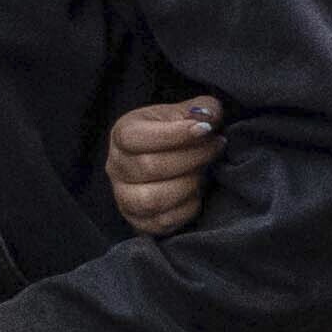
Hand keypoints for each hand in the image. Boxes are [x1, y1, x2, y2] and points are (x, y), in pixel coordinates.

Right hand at [100, 95, 224, 237]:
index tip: (205, 130)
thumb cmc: (178, 136)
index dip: (174, 134)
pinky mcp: (139, 222)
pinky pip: (163, 222)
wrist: (173, 163)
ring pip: (152, 199)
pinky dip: (188, 208)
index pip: (136, 137)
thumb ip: (203, 109)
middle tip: (215, 147)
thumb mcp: (187, 114)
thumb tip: (207, 117)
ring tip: (204, 172)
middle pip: (149, 167)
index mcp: (123, 134)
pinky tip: (197, 192)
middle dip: (191, 157)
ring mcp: (124, 196)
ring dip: (188, 185)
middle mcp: (116, 166)